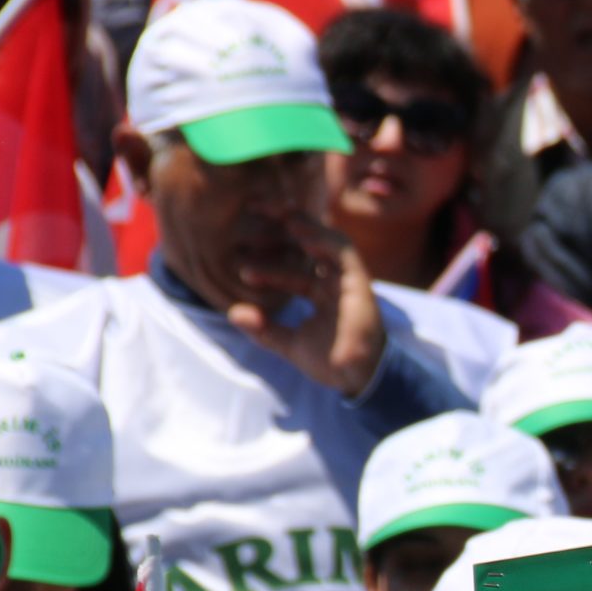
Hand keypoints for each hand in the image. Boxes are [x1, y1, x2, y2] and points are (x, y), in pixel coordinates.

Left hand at [226, 212, 386, 396]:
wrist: (356, 378)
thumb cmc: (330, 363)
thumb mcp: (288, 344)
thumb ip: (263, 328)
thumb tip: (232, 313)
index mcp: (321, 295)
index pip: (292, 270)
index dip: (268, 261)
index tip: (238, 254)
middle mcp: (334, 283)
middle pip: (309, 247)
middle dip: (284, 228)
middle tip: (254, 212)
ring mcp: (348, 281)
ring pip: (327, 241)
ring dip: (303, 224)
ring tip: (276, 212)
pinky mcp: (359, 282)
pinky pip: (343, 253)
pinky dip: (323, 239)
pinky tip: (300, 231)